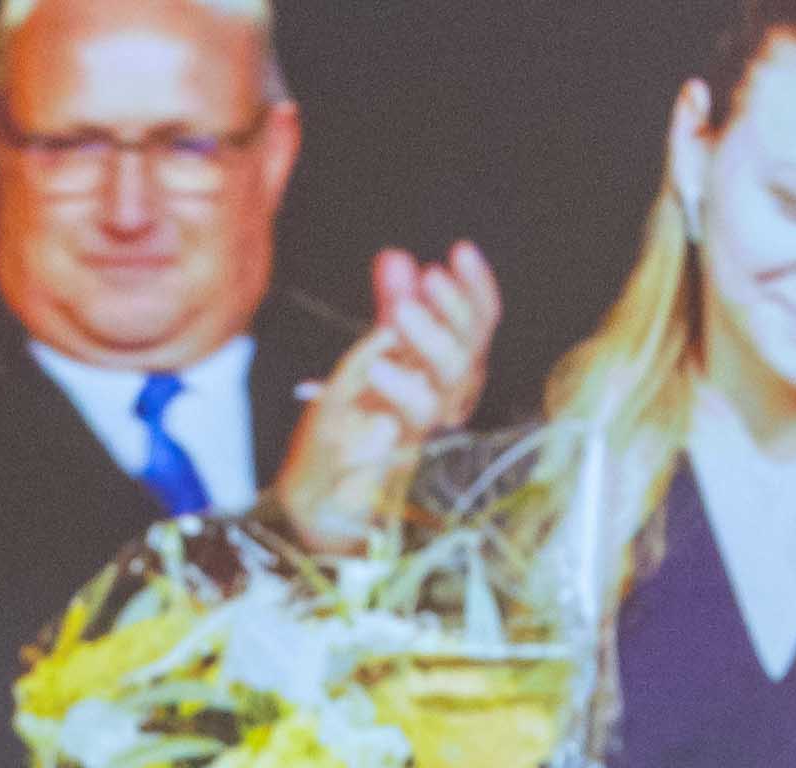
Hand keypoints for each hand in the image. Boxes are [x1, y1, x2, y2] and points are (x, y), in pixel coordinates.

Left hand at [266, 240, 498, 557]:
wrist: (314, 488)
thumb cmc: (350, 423)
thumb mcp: (372, 354)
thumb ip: (391, 310)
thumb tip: (397, 256)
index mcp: (447, 374)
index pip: (481, 328)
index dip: (476, 290)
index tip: (459, 250)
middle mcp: (446, 401)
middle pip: (472, 352)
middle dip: (453, 311)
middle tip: (427, 278)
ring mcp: (426, 430)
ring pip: (451, 382)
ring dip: (431, 340)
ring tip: (399, 313)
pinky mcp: (401, 456)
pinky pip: (413, 423)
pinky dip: (400, 389)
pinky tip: (377, 365)